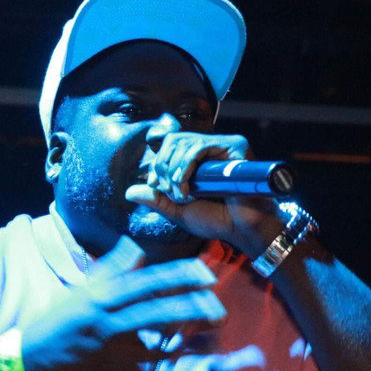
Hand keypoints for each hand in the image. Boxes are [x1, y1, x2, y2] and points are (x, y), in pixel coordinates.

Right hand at [21, 236, 225, 370]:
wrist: (28, 365)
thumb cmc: (58, 322)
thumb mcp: (81, 290)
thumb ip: (112, 268)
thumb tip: (137, 247)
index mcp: (100, 299)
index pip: (146, 282)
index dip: (179, 277)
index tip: (206, 274)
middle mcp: (108, 325)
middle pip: (158, 313)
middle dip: (193, 310)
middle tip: (220, 310)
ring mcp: (111, 356)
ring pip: (159, 351)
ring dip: (190, 347)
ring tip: (215, 340)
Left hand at [125, 132, 283, 256]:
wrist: (241, 230)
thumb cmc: (216, 220)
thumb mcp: (178, 210)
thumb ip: (156, 199)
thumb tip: (129, 191)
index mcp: (198, 158)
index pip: (170, 145)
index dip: (158, 162)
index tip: (157, 185)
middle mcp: (211, 148)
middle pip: (173, 140)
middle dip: (163, 166)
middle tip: (169, 191)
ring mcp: (223, 145)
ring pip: (184, 142)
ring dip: (174, 170)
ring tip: (181, 193)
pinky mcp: (234, 147)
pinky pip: (200, 147)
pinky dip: (186, 167)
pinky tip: (187, 188)